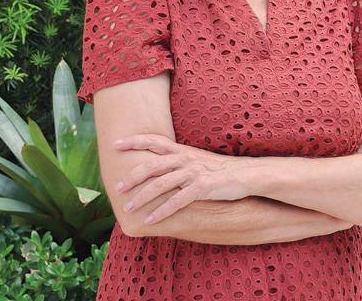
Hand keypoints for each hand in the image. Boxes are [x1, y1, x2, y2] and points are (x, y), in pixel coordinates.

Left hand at [113, 134, 251, 224]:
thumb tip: (159, 168)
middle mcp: (184, 159)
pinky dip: (161, 211)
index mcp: (182, 151)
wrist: (245, 175)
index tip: (116, 144)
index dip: (134, 141)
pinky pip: (176, 201)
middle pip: (151, 165)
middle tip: (117, 187)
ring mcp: (192, 173)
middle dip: (132, 176)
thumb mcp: (196, 159)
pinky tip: (150, 220)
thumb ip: (178, 161)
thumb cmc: (219, 170)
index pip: (154, 141)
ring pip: (160, 185)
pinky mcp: (201, 188)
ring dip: (142, 197)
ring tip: (128, 208)